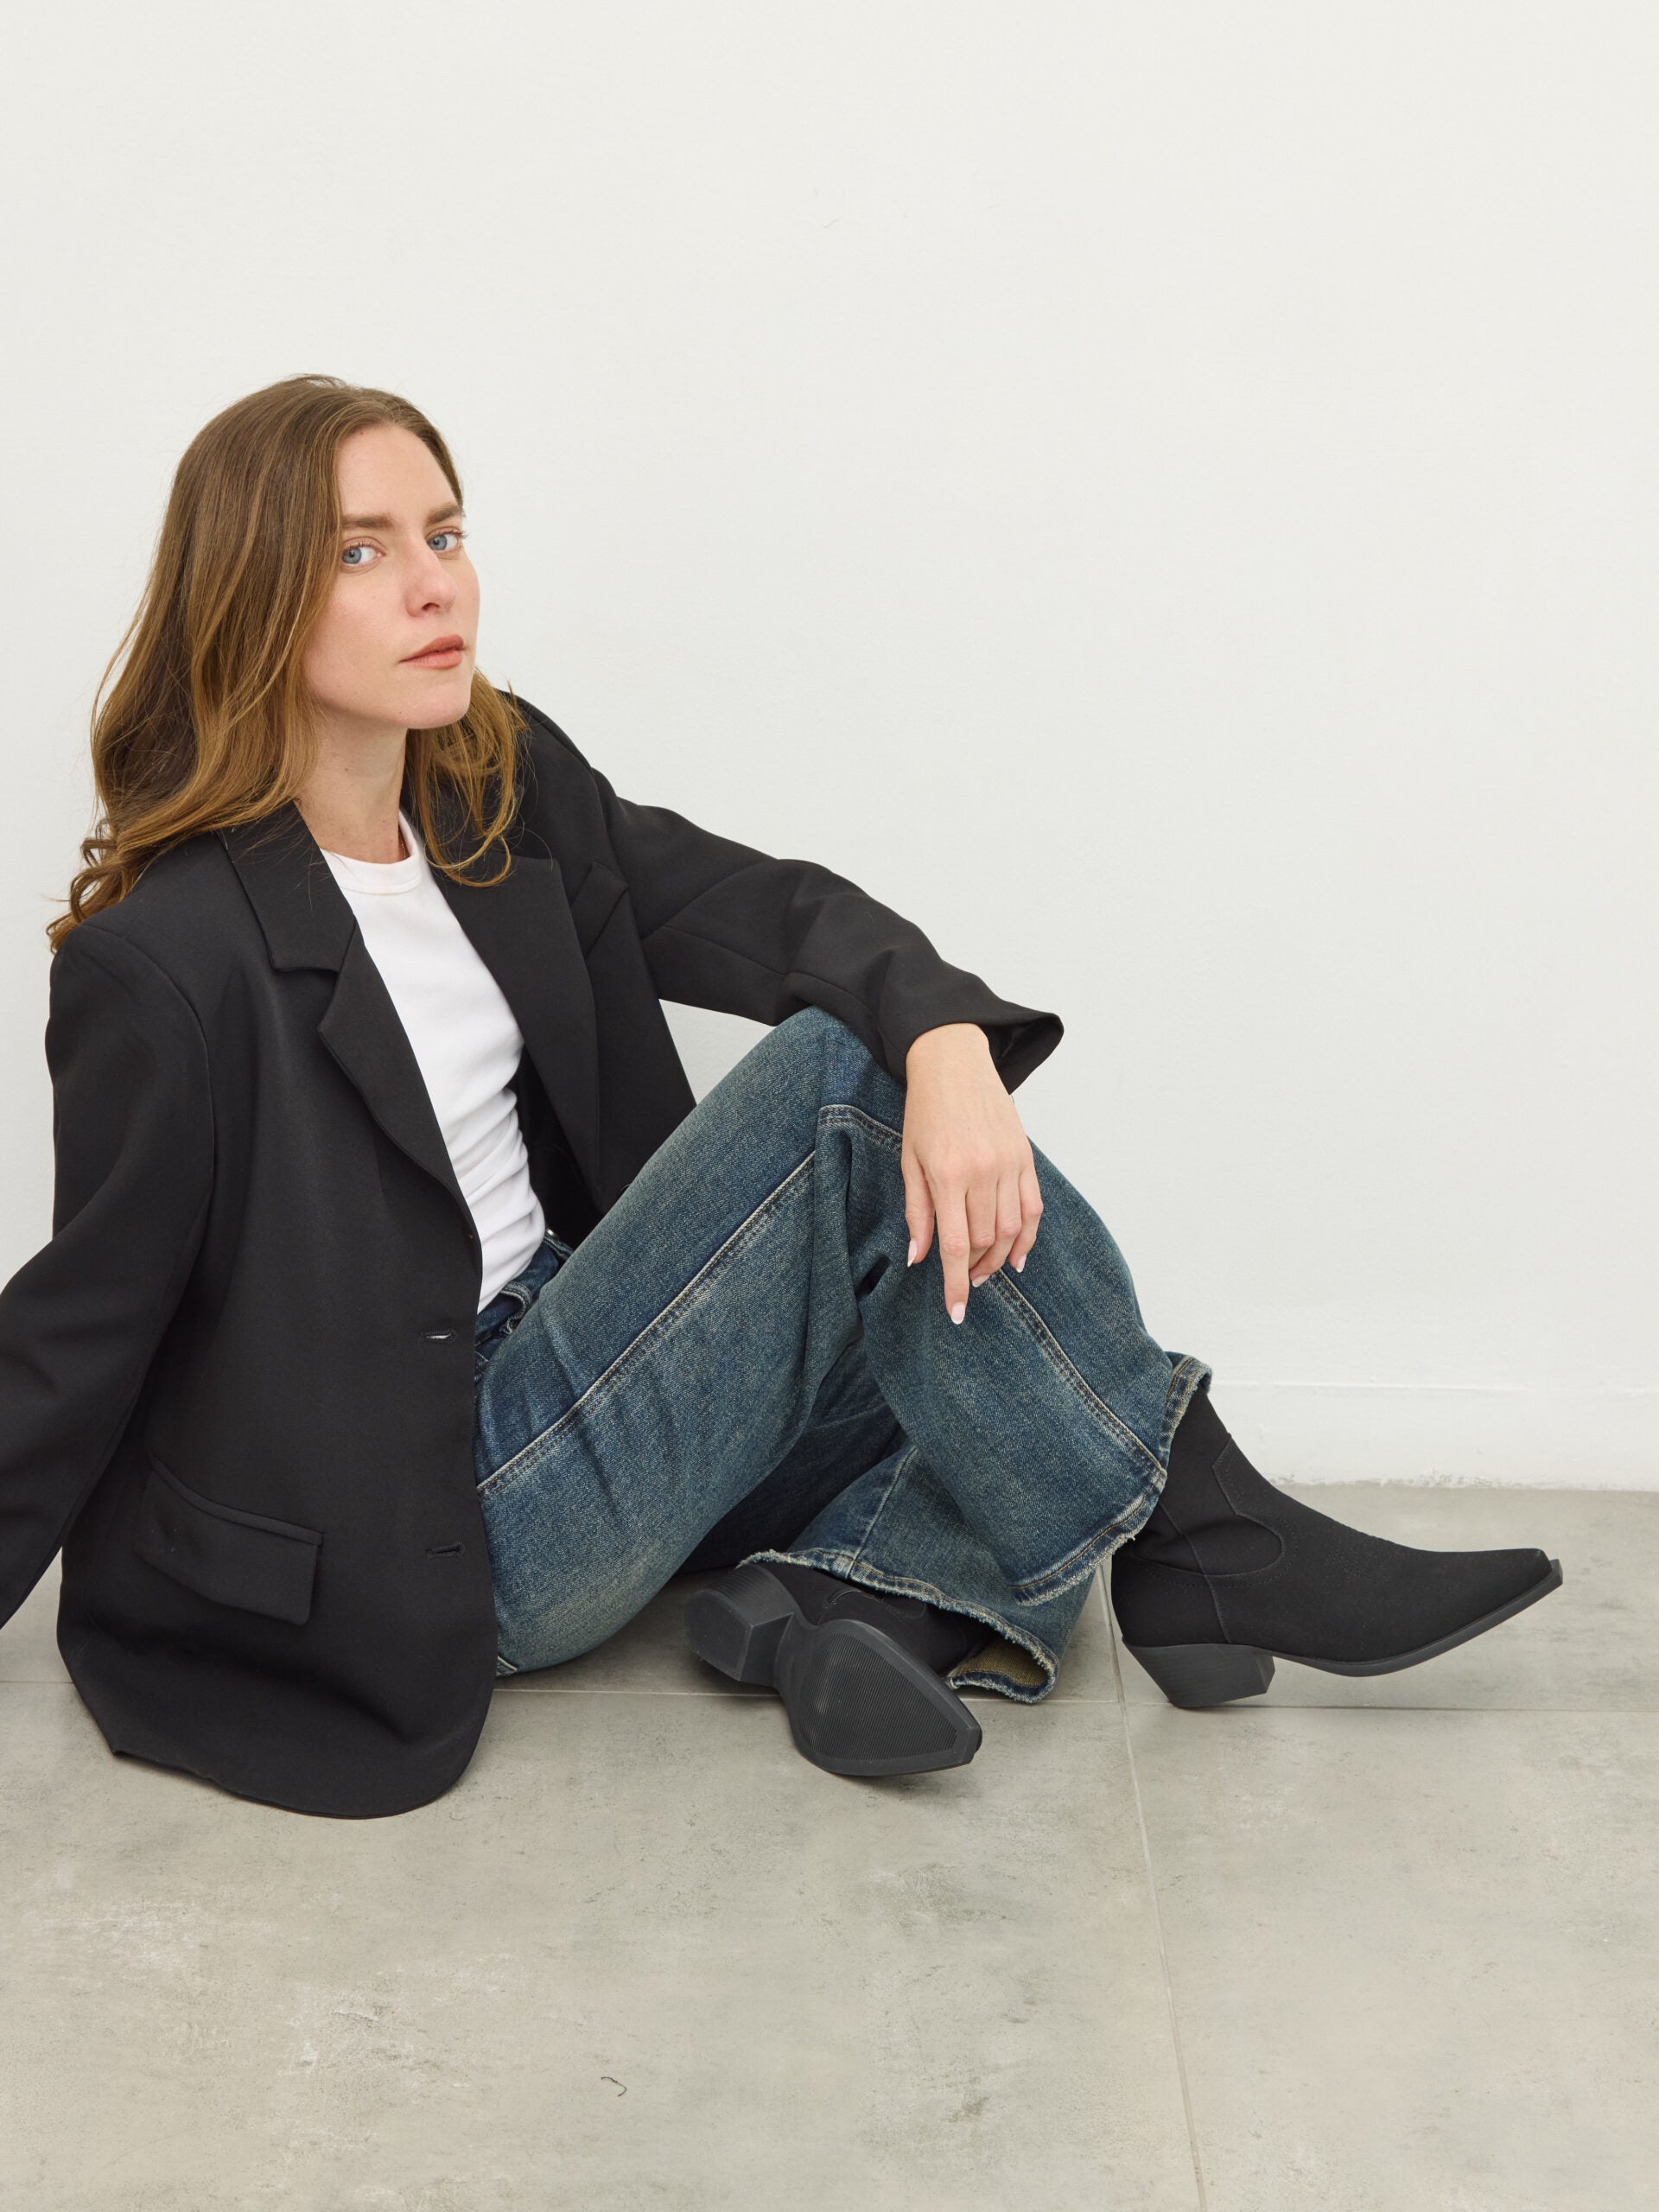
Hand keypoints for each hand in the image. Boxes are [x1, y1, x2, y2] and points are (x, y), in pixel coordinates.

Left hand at [901, 1023, 1043, 1324]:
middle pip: (987, 1241)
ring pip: (1012, 1229)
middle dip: (976, 1271)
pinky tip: (1017, 1256)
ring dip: (1000, 1258)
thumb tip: (919, 1258)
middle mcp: (983, 1172)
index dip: (956, 1285)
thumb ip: (917, 1212)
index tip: (956, 1312)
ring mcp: (1009, 1164)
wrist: (954, 1062)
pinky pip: (1033, 1208)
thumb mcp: (909, 1160)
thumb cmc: (925, 1111)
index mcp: (948, 1174)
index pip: (957, 1246)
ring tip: (986, 1272)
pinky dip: (1027, 1236)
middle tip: (965, 1284)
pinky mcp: (1025, 1157)